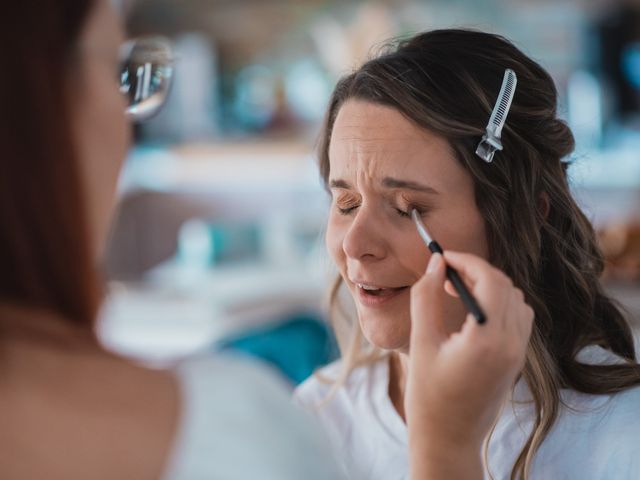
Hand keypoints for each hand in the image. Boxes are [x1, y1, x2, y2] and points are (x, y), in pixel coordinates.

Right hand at [406, 251, 533, 479]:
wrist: (448, 440)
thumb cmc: (428, 396)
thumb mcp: (421, 343)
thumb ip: (426, 298)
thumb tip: (435, 262)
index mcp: (487, 340)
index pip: (490, 280)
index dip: (466, 261)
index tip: (442, 256)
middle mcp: (511, 344)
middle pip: (506, 286)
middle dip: (476, 271)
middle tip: (444, 274)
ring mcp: (518, 354)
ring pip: (516, 300)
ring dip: (490, 286)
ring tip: (457, 290)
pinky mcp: (516, 361)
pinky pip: (518, 318)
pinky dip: (499, 303)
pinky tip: (473, 311)